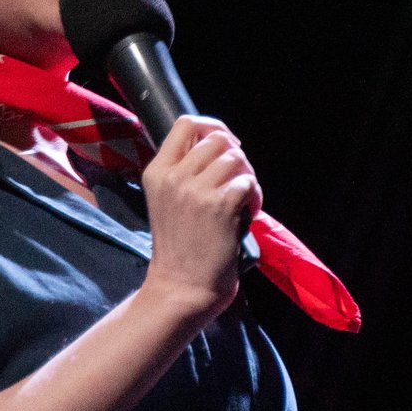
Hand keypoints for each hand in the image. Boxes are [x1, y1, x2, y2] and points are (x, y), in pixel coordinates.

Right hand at [137, 115, 260, 315]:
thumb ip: (184, 172)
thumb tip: (221, 147)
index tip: (224, 147)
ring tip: (244, 202)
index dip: (212, 127)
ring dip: (248, 178)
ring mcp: (195, 190)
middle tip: (238, 182)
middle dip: (236, 157)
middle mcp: (173, 176)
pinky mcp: (219, 206)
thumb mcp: (166, 201)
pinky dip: (255, 197)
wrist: (181, 288)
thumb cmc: (179, 248)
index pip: (186, 123)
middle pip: (218, 138)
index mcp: (156, 172)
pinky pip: (248, 182)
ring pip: (236, 159)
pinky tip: (248, 215)